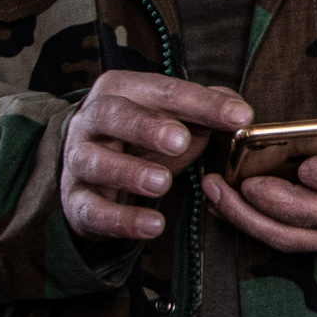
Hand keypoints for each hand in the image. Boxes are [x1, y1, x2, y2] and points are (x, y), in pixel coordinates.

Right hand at [62, 73, 252, 242]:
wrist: (89, 172)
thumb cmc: (139, 138)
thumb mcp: (171, 117)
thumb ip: (205, 109)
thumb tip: (239, 111)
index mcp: (120, 90)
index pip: (162, 91)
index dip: (203, 103)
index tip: (240, 117)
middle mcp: (91, 120)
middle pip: (113, 115)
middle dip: (146, 127)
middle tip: (181, 141)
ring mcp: (77, 160)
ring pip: (94, 162)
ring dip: (129, 173)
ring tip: (162, 183)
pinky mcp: (75, 200)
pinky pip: (93, 209)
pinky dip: (122, 220)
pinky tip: (153, 225)